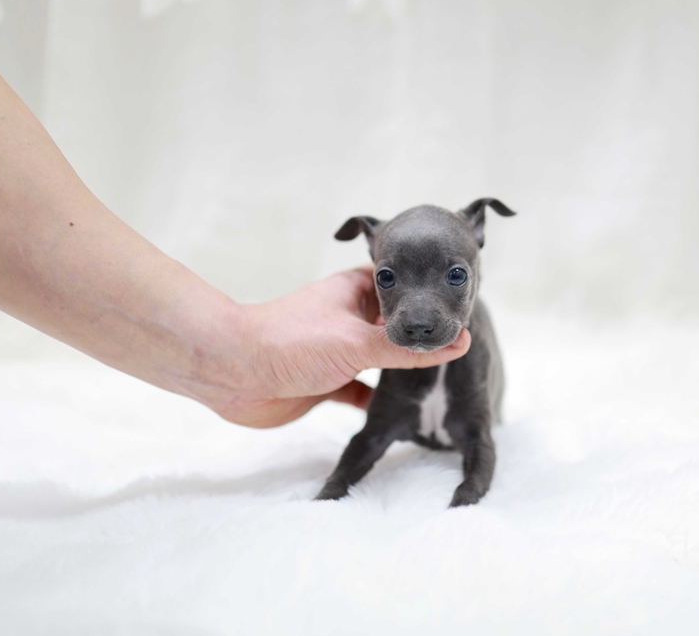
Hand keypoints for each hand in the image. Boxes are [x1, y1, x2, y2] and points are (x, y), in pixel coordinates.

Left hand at [195, 265, 470, 427]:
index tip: (467, 313)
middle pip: (397, 327)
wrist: (230, 372)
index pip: (407, 289)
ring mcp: (339, 350)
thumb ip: (408, 348)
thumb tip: (459, 342)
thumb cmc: (289, 341)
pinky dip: (380, 399)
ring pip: (382, 360)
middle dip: (423, 340)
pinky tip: (402, 410)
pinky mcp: (327, 382)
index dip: (434, 299)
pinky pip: (363, 390)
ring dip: (403, 371)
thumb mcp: (358, 342)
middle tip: (462, 352)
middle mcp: (351, 317)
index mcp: (357, 290)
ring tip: (442, 382)